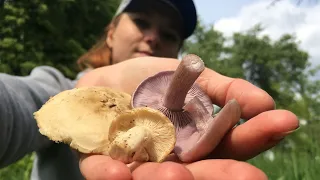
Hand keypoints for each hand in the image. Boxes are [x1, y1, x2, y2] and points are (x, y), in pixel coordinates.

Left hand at [76, 56, 298, 178]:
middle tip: (248, 177)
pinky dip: (110, 174)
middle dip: (221, 174)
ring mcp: (139, 163)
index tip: (281, 121)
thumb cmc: (155, 79)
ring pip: (155, 177)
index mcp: (198, 143)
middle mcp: (173, 160)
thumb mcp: (195, 77)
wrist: (111, 75)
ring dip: (168, 178)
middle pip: (200, 172)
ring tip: (177, 175)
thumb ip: (226, 90)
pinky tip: (117, 172)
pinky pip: (103, 171)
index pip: (231, 144)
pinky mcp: (103, 161)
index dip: (256, 134)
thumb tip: (265, 103)